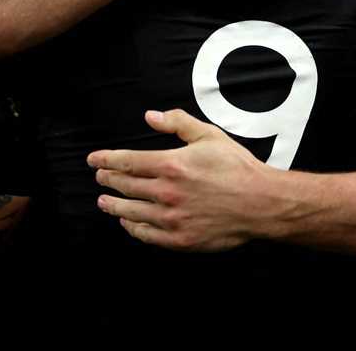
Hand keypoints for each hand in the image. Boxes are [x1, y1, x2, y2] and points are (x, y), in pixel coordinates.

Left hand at [88, 109, 272, 251]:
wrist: (261, 204)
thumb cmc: (237, 168)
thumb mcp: (209, 135)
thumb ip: (177, 123)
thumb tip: (150, 116)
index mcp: (171, 165)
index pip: (126, 162)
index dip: (106, 160)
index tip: (94, 160)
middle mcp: (166, 193)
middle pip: (125, 186)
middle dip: (108, 180)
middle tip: (100, 178)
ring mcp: (171, 218)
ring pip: (130, 211)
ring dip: (113, 205)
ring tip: (104, 201)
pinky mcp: (179, 239)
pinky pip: (146, 234)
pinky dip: (132, 227)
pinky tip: (128, 221)